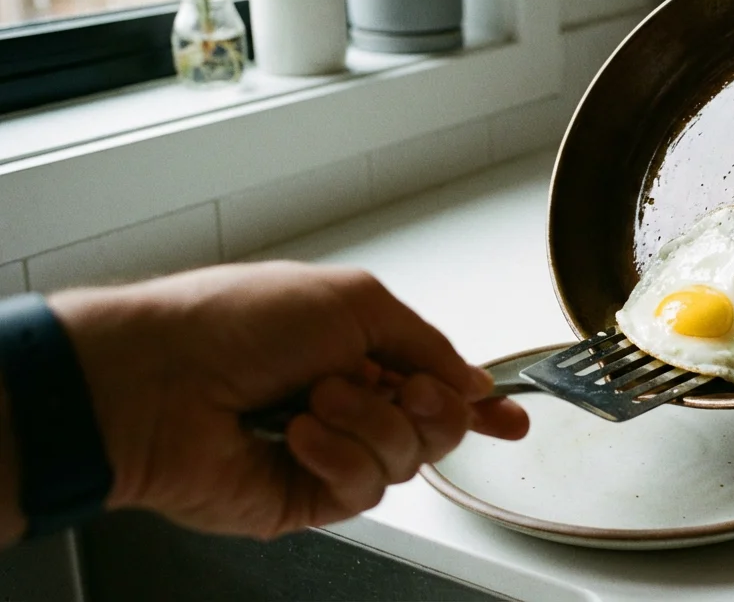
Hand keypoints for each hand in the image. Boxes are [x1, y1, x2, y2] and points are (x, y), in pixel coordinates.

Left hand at [48, 261, 528, 538]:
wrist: (157, 379)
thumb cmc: (233, 321)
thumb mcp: (355, 300)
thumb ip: (426, 342)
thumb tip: (471, 380)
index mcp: (357, 351)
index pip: (434, 384)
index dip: (477, 404)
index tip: (512, 419)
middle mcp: (348, 404)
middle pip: (436, 427)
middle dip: (429, 405)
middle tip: (399, 385)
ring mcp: (328, 454)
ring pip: (407, 459)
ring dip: (369, 421)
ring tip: (314, 400)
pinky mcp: (305, 498)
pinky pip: (365, 489)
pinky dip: (338, 455)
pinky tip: (298, 436)